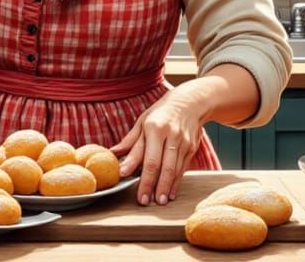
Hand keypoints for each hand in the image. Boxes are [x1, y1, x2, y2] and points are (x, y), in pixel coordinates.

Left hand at [111, 84, 206, 205]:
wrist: (190, 102)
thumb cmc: (160, 113)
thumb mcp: (142, 122)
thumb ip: (130, 141)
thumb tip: (112, 154)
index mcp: (155, 128)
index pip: (149, 158)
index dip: (143, 177)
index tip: (137, 192)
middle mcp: (171, 136)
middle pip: (163, 167)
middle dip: (154, 186)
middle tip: (146, 201)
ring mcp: (184, 143)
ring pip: (175, 170)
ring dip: (167, 187)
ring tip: (159, 201)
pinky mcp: (192, 148)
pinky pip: (183, 169)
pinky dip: (176, 182)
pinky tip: (170, 193)